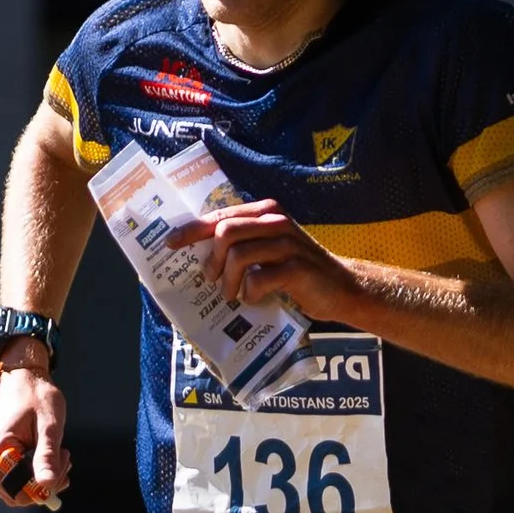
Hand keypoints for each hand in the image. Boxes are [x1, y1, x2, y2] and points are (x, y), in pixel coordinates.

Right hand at [0, 358, 69, 507]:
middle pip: (17, 495)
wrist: (20, 376)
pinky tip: (47, 456)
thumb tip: (47, 486)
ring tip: (57, 454)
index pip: (22, 491)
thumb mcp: (49, 425)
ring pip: (15, 490)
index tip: (64, 461)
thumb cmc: (36, 395)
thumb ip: (47, 456)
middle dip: (44, 483)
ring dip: (39, 479)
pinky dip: (30, 474)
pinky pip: (11, 479)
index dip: (46, 486)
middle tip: (64, 457)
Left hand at [189, 203, 366, 322]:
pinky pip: (258, 280)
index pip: (220, 215)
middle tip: (211, 279)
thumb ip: (243, 244)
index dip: (192, 229)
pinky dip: (249, 294)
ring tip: (232, 296)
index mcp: (266, 212)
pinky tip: (254, 299)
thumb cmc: (299, 272)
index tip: (170, 243)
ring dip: (228, 281)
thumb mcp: (270, 250)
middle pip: (225, 231)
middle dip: (211, 259)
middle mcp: (276, 222)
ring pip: (238, 255)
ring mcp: (287, 244)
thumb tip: (199, 255)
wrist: (343, 288)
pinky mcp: (296, 268)